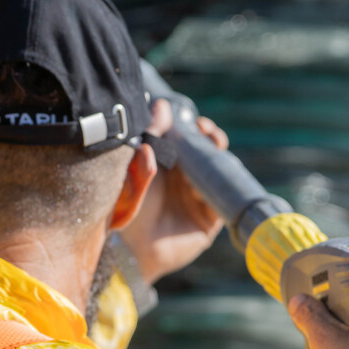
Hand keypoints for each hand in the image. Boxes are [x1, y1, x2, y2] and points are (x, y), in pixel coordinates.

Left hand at [115, 99, 228, 282]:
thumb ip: (152, 134)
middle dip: (210, 140)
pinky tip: (211, 175)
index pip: (187, 145)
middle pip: (206, 157)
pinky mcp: (207, 223)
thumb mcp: (139, 162)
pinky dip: (220, 186)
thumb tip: (163, 104)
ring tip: (212, 144)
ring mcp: (196, 204)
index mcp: (166, 170)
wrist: (129, 243)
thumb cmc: (126, 203)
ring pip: (217, 176)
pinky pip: (221, 201)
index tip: (196, 121)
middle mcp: (182, 185)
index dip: (195, 131)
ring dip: (219, 158)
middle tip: (206, 130)